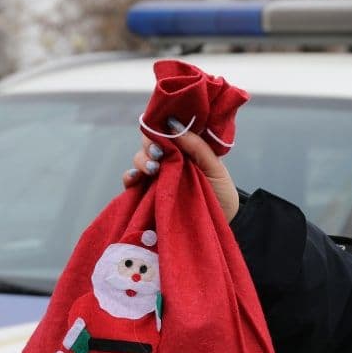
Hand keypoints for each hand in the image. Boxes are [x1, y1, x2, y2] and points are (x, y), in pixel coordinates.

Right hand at [124, 118, 238, 222]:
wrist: (220, 227)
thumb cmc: (222, 196)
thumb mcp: (216, 168)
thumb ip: (198, 147)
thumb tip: (174, 125)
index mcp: (185, 150)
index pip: (166, 130)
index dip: (160, 125)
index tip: (164, 130)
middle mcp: (169, 161)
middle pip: (150, 142)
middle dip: (150, 144)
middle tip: (158, 153)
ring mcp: (157, 177)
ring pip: (140, 159)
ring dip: (142, 160)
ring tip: (152, 169)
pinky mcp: (147, 195)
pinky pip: (131, 182)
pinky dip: (129, 177)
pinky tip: (134, 178)